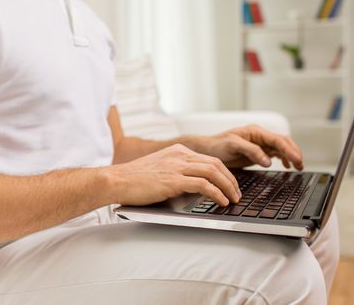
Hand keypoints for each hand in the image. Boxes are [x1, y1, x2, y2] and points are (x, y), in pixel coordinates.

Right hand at [104, 144, 240, 206]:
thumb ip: (178, 173)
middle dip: (231, 180)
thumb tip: (195, 187)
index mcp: (177, 151)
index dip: (224, 172)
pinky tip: (221, 202)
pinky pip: (203, 184)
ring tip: (233, 199)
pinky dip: (216, 193)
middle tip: (237, 193)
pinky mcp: (173, 180)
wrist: (116, 180)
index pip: (209, 159)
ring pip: (213, 172)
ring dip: (228, 187)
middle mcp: (179, 155)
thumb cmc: (134, 180)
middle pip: (215, 164)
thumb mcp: (160, 170)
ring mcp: (176, 166)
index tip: (230, 184)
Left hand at [195, 125, 303, 169]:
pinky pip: (274, 154)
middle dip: (294, 152)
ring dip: (290, 156)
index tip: (297, 160)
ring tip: (298, 167)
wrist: (207, 150)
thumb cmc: (217, 145)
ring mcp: (259, 144)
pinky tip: (285, 166)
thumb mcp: (233, 146)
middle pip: (283, 142)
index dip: (289, 150)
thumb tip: (268, 160)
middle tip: (301, 165)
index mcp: (255, 132)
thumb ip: (251, 151)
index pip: (278, 140)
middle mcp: (259, 136)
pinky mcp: (256, 152)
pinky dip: (282, 159)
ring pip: (281, 148)